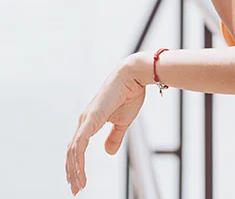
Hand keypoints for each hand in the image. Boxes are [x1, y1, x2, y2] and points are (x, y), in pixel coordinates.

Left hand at [65, 60, 145, 195]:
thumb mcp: (123, 121)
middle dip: (72, 172)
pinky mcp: (91, 118)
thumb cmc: (130, 93)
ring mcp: (86, 119)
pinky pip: (79, 144)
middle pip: (72, 151)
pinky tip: (80, 172)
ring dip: (74, 170)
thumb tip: (108, 152)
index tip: (80, 181)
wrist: (134, 76)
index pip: (78, 147)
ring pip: (73, 150)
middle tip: (76, 189)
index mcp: (91, 120)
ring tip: (78, 185)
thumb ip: (114, 136)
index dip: (77, 164)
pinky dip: (78, 160)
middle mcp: (85, 120)